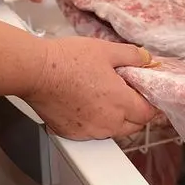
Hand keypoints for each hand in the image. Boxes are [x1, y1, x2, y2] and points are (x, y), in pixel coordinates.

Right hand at [21, 37, 159, 139]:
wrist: (35, 71)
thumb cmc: (67, 60)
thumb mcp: (106, 50)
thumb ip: (132, 55)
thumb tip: (145, 59)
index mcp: (120, 103)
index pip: (148, 113)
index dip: (150, 103)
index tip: (145, 94)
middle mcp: (108, 123)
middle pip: (134, 126)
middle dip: (135, 112)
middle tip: (127, 94)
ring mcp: (89, 131)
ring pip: (113, 131)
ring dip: (116, 119)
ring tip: (105, 97)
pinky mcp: (71, 134)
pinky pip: (92, 132)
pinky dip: (94, 122)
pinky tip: (87, 104)